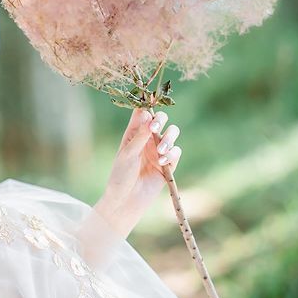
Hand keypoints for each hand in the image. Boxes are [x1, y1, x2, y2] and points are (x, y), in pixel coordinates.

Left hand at [97, 108, 181, 225]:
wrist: (127, 200)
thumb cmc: (121, 176)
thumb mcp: (128, 154)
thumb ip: (139, 135)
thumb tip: (148, 114)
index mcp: (134, 133)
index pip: (143, 113)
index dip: (147, 104)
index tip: (151, 97)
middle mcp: (147, 139)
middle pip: (160, 119)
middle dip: (160, 120)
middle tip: (154, 128)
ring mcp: (158, 150)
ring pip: (172, 133)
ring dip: (169, 138)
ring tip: (160, 151)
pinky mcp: (168, 164)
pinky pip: (176, 152)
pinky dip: (171, 154)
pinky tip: (162, 162)